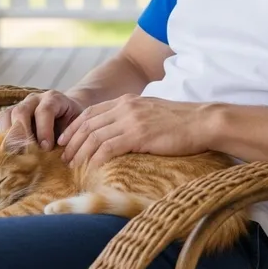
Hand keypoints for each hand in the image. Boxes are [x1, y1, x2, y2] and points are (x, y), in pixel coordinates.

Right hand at [0, 90, 84, 149]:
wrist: (69, 111)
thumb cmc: (73, 123)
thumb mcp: (76, 128)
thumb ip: (68, 138)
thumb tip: (59, 157)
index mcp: (54, 99)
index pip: (45, 110)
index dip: (44, 130)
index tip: (46, 148)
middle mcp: (36, 99)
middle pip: (21, 111)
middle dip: (22, 134)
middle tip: (25, 153)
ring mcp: (22, 104)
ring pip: (8, 114)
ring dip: (10, 136)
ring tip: (16, 153)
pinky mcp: (13, 112)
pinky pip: (3, 119)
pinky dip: (4, 134)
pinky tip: (11, 148)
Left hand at [58, 94, 207, 167]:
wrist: (202, 122)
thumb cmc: (180, 122)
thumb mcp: (151, 112)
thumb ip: (133, 117)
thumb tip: (119, 133)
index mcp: (127, 101)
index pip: (91, 112)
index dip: (74, 127)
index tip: (65, 140)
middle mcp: (126, 107)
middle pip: (88, 124)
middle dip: (72, 141)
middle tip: (64, 157)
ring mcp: (132, 120)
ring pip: (95, 136)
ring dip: (81, 152)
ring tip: (74, 165)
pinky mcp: (139, 135)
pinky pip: (110, 147)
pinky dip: (97, 158)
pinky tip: (93, 167)